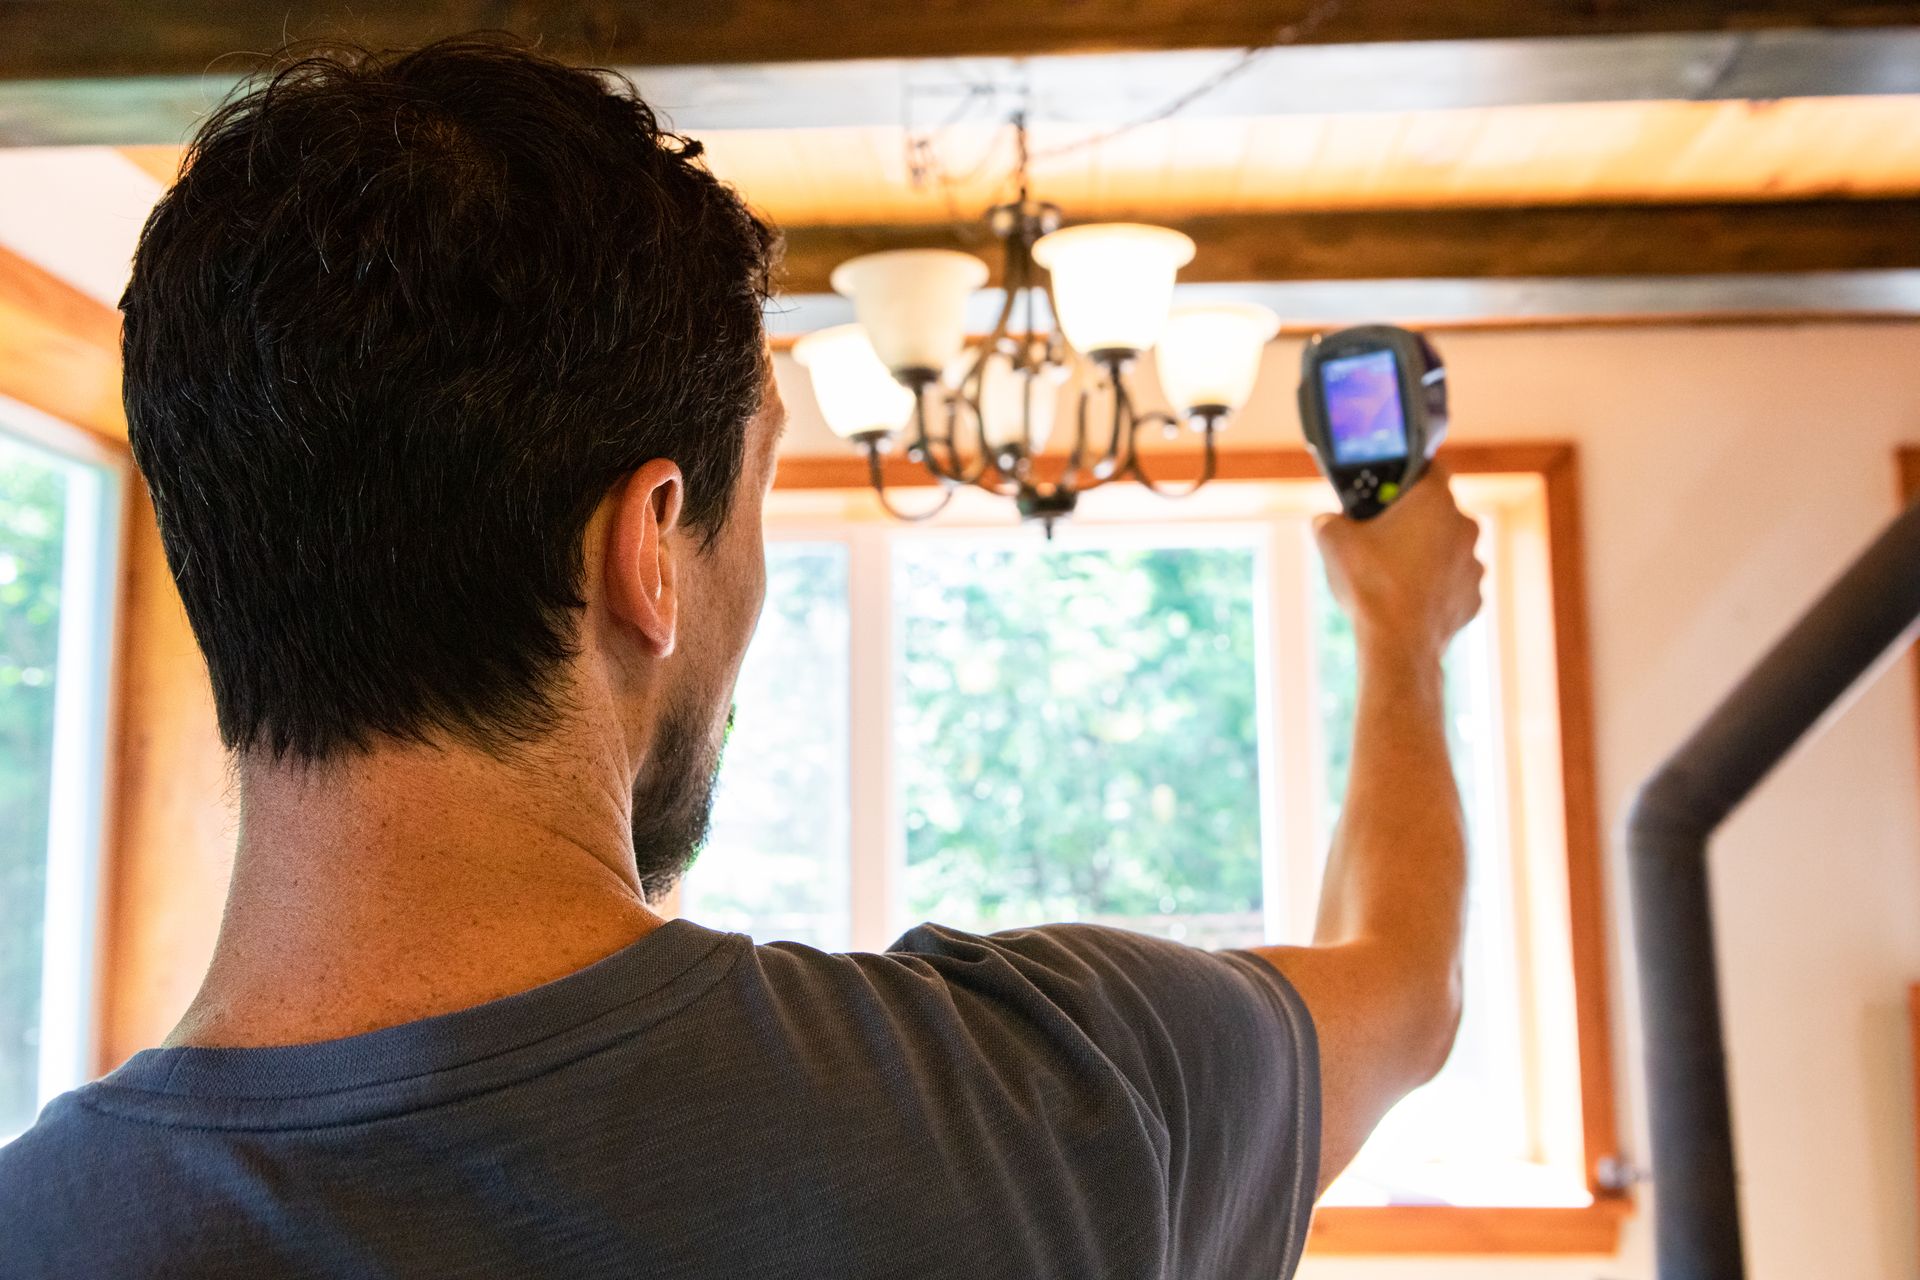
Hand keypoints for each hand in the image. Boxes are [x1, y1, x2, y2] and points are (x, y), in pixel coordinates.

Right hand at [1313, 461, 1483, 662]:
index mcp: (1434, 501)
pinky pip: (1452, 582)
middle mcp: (1464, 526)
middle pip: (1438, 511)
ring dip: (1425, 555)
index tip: (1389, 488)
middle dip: (1412, 520)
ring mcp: (1473, 564)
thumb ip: (1329, 519)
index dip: (1408, 474)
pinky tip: (1408, 600)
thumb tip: (1329, 521)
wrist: (1397, 645)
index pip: (1431, 466)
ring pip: (1447, 548)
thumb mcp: (1332, 541)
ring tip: (1392, 575)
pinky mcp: (1473, 597)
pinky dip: (1434, 587)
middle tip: (1381, 536)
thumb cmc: (1370, 586)